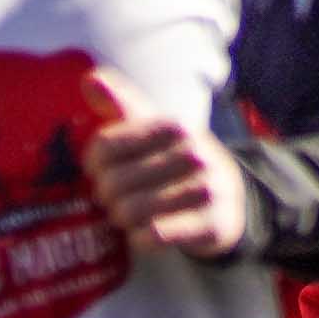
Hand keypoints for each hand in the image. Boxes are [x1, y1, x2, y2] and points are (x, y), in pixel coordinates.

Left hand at [83, 112, 250, 258]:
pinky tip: (147, 232)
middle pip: (111, 184)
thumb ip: (119, 102)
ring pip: (128, 212)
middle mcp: (192, 153)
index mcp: (172, 126)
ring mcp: (204, 188)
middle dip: (107, 196)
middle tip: (120, 197)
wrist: (228, 196)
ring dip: (122, 219)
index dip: (94, 166)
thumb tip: (90, 78)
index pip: (102, 147)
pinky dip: (140, 239)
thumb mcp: (151, 126)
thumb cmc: (173, 159)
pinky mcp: (210, 224)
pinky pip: (152, 237)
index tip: (105, 170)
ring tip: (133, 214)